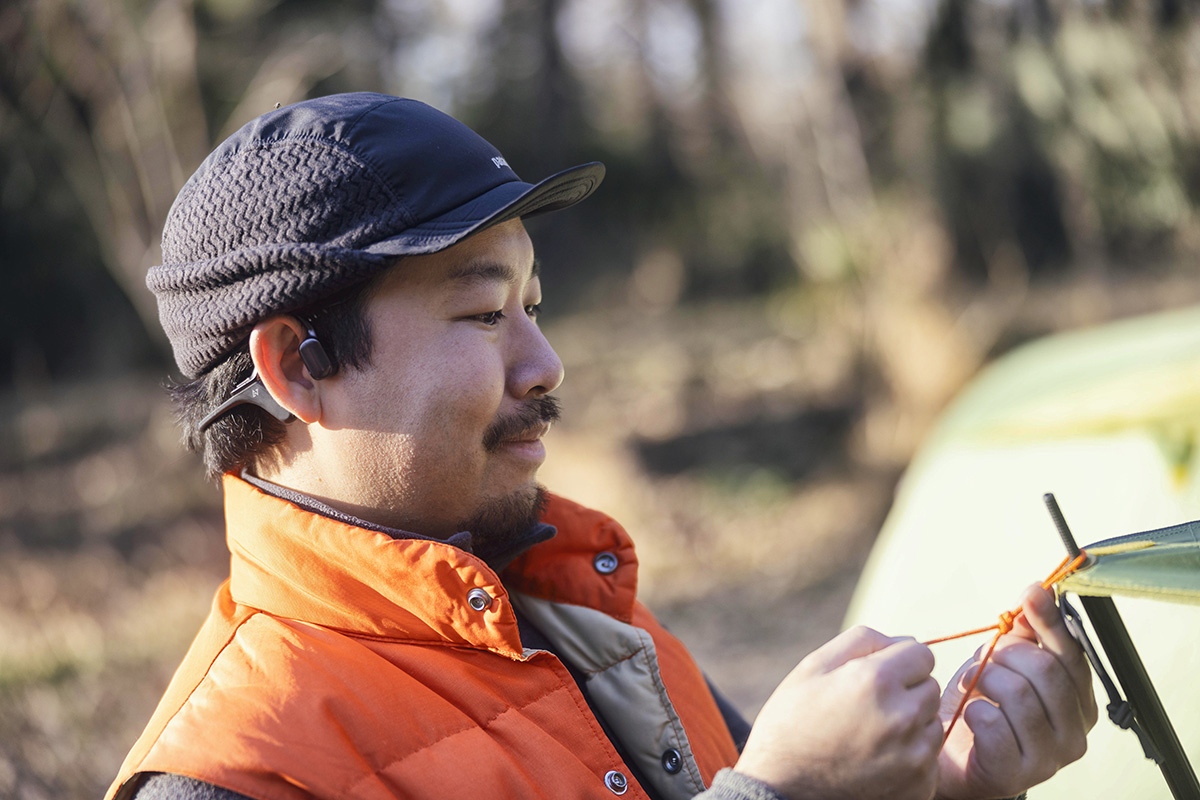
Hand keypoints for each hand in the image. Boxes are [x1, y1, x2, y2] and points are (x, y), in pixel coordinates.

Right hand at [735, 626, 942, 799]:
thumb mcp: (813, 668)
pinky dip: (910, 756)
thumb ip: (862, 641)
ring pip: (933, 722)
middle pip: (931, 687)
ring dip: (911, 723)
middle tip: (869, 707)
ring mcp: (914, 756)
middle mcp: (902, 717)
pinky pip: (929, 757)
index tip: (877, 676)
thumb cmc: (792, 723)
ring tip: (871, 735)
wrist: (782, 791)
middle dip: (906, 690)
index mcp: (876, 681)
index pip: (922, 653)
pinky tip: (877, 760)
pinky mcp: (919, 786)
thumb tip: (904, 640)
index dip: (899, 660)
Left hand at [935, 584, 1098, 798]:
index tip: (1031, 593)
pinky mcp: (1015, 774)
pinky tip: (970, 715)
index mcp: (1078, 704)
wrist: (949, 757)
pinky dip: (973, 710)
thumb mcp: (1002, 664)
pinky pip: (993, 723)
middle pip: (1045, 670)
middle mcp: (1074, 734)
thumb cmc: (980, 710)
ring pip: (1018, 693)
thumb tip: (1037, 593)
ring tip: (973, 689)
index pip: (1071, 655)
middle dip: (1004, 655)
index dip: (1049, 621)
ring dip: (984, 681)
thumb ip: (1024, 634)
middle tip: (984, 663)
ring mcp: (1048, 758)